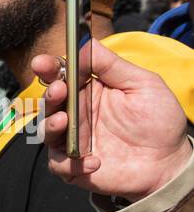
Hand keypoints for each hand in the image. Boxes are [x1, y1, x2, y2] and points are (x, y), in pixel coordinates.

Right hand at [31, 40, 190, 201]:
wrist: (169, 161)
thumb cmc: (159, 121)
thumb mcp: (143, 84)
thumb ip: (113, 66)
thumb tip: (86, 43)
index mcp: (90, 92)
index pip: (63, 76)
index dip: (49, 68)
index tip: (41, 63)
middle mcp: (77, 115)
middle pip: (51, 102)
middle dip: (49, 95)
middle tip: (58, 90)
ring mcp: (73, 141)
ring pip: (47, 132)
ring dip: (51, 126)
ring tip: (63, 121)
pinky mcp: (74, 167)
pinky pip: (59, 165)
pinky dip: (71, 164)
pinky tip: (95, 160)